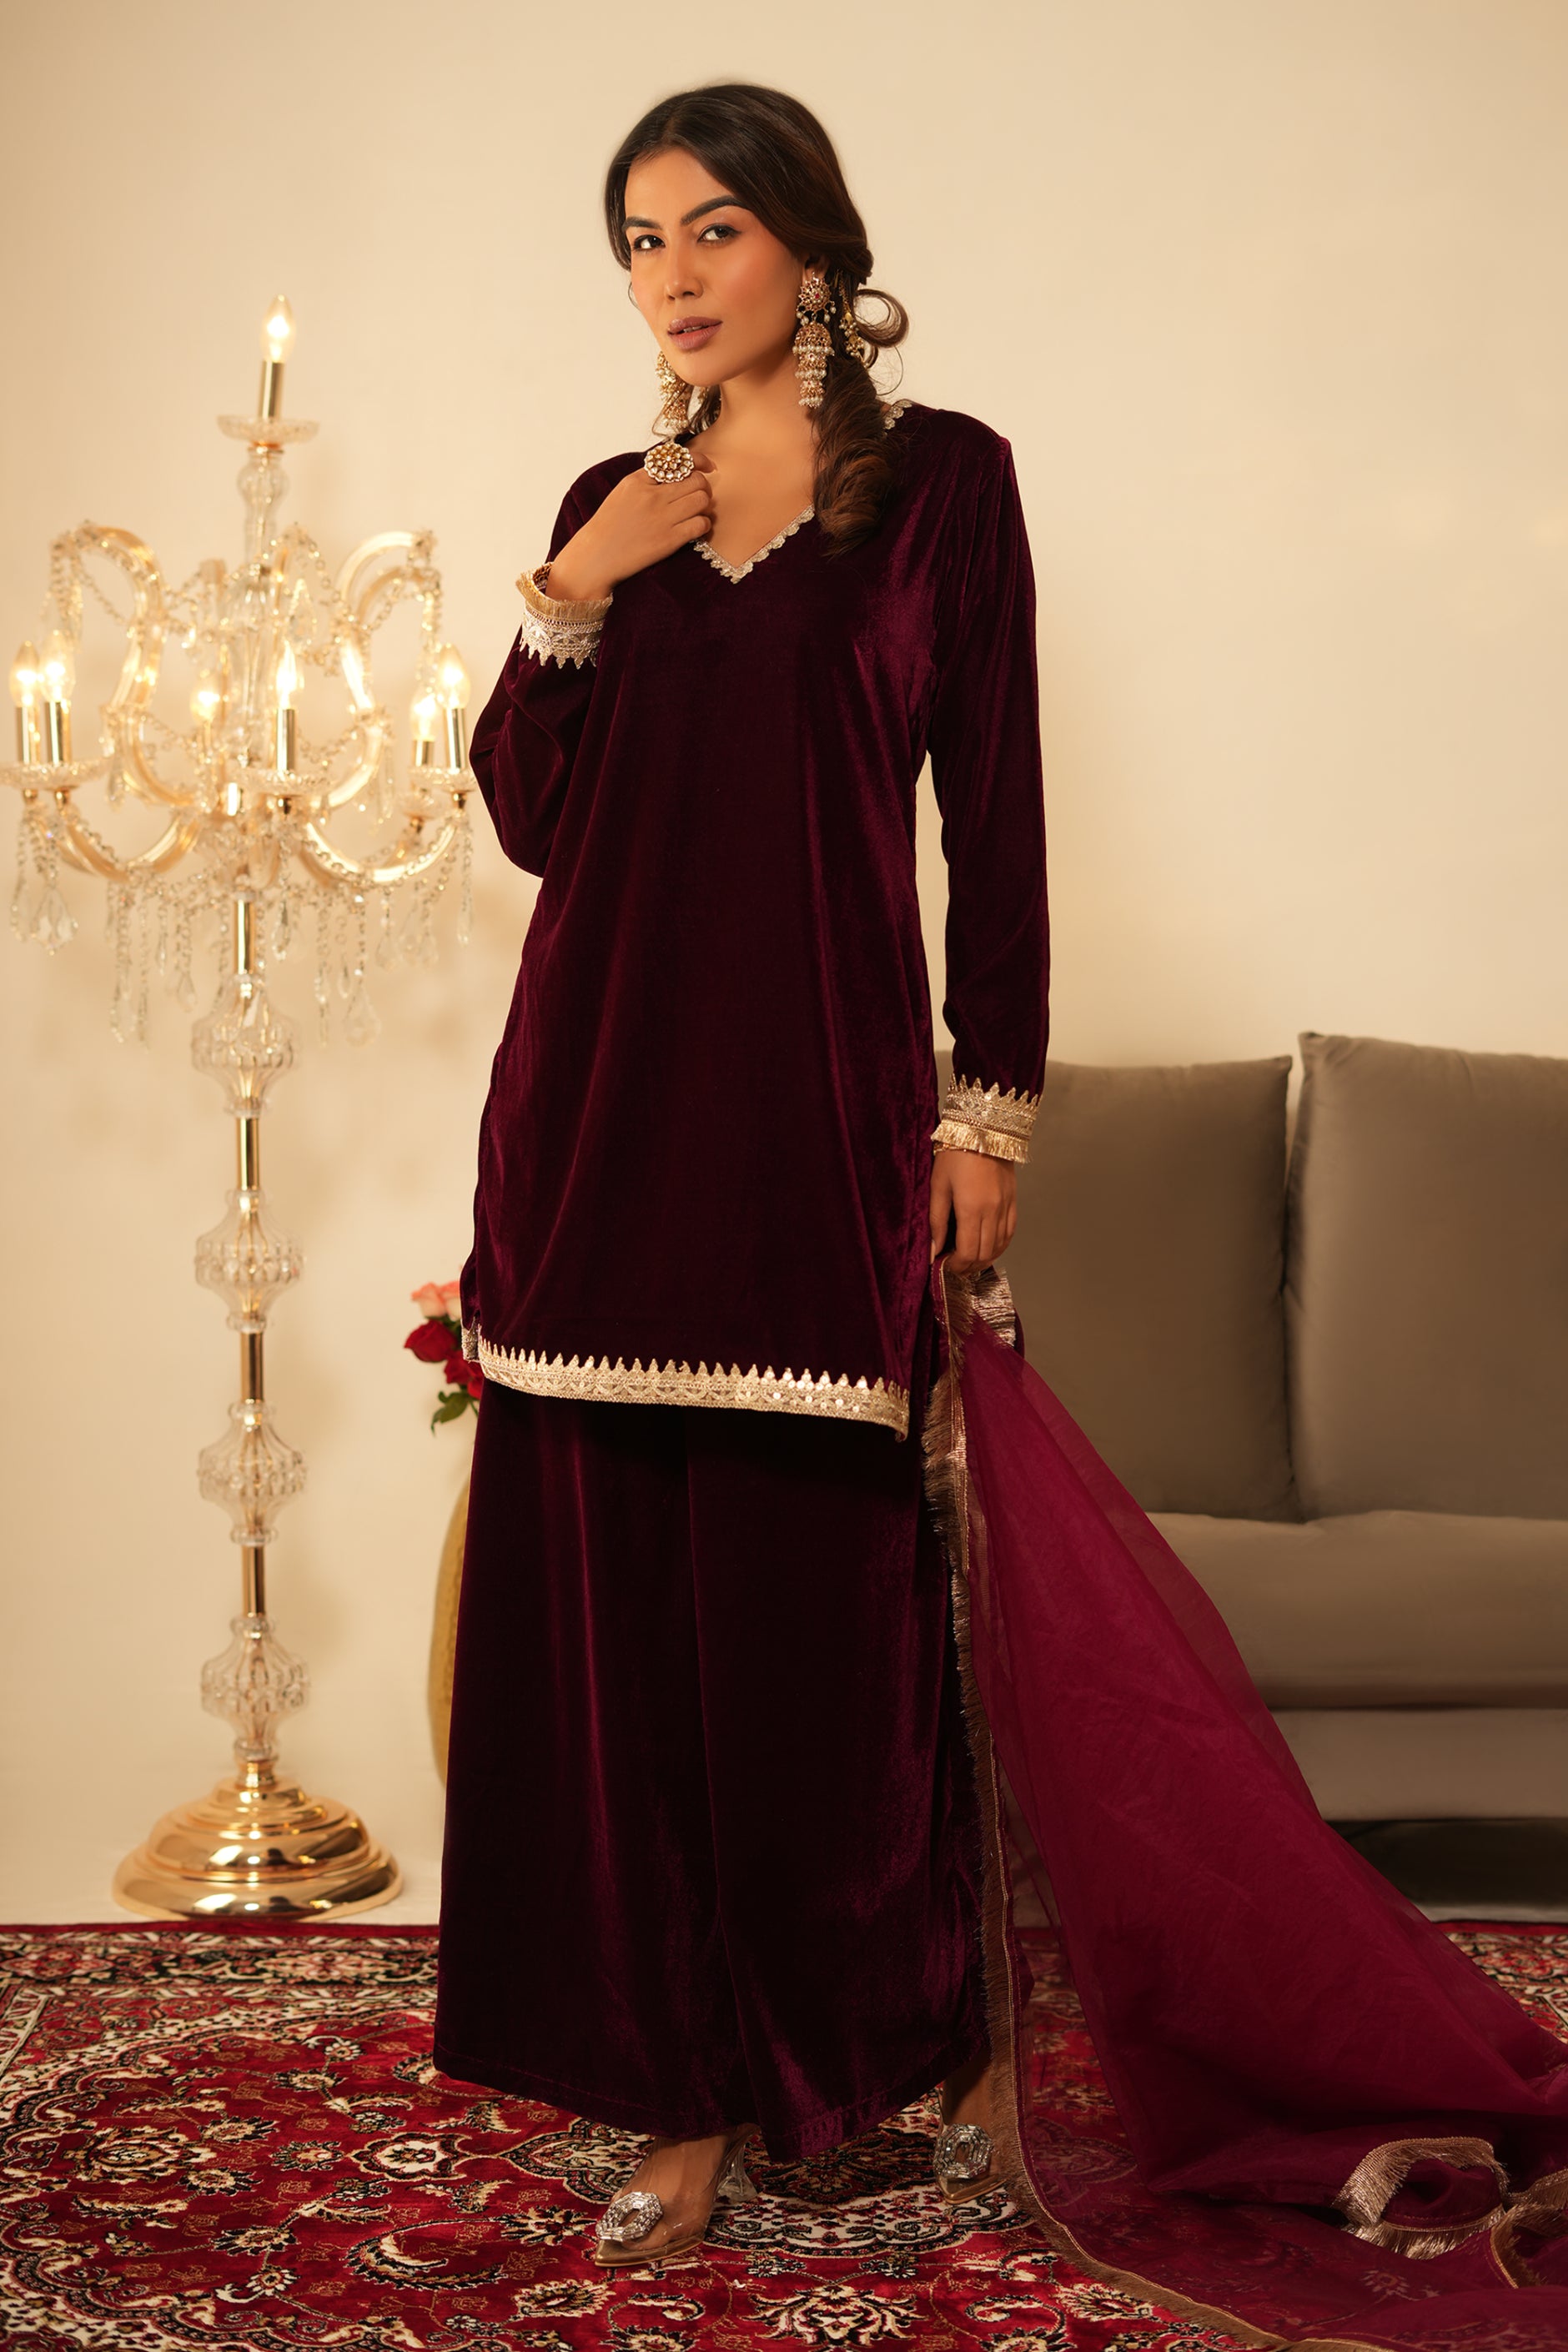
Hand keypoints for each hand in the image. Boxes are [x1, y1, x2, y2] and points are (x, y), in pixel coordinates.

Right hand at [543, 452, 715, 600]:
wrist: (596, 556)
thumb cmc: (608, 527)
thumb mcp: (622, 493)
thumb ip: (647, 481)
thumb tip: (677, 474)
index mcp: (638, 480)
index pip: (677, 460)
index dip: (699, 461)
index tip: (708, 466)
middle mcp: (652, 495)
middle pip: (695, 480)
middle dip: (704, 486)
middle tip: (701, 495)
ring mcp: (661, 517)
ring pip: (702, 499)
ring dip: (705, 505)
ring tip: (697, 512)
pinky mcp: (669, 540)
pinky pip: (701, 524)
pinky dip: (704, 524)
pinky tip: (696, 528)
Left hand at [929, 1149, 1016, 1274]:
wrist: (984, 1129)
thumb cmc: (955, 1155)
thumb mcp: (938, 1186)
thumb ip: (936, 1222)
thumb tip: (932, 1251)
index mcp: (971, 1209)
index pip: (967, 1252)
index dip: (956, 1266)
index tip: (944, 1266)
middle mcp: (992, 1212)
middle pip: (984, 1254)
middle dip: (968, 1266)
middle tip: (953, 1266)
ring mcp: (1006, 1207)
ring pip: (999, 1247)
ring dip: (984, 1259)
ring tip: (968, 1260)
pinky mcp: (1014, 1201)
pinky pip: (1010, 1233)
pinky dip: (999, 1246)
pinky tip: (988, 1248)